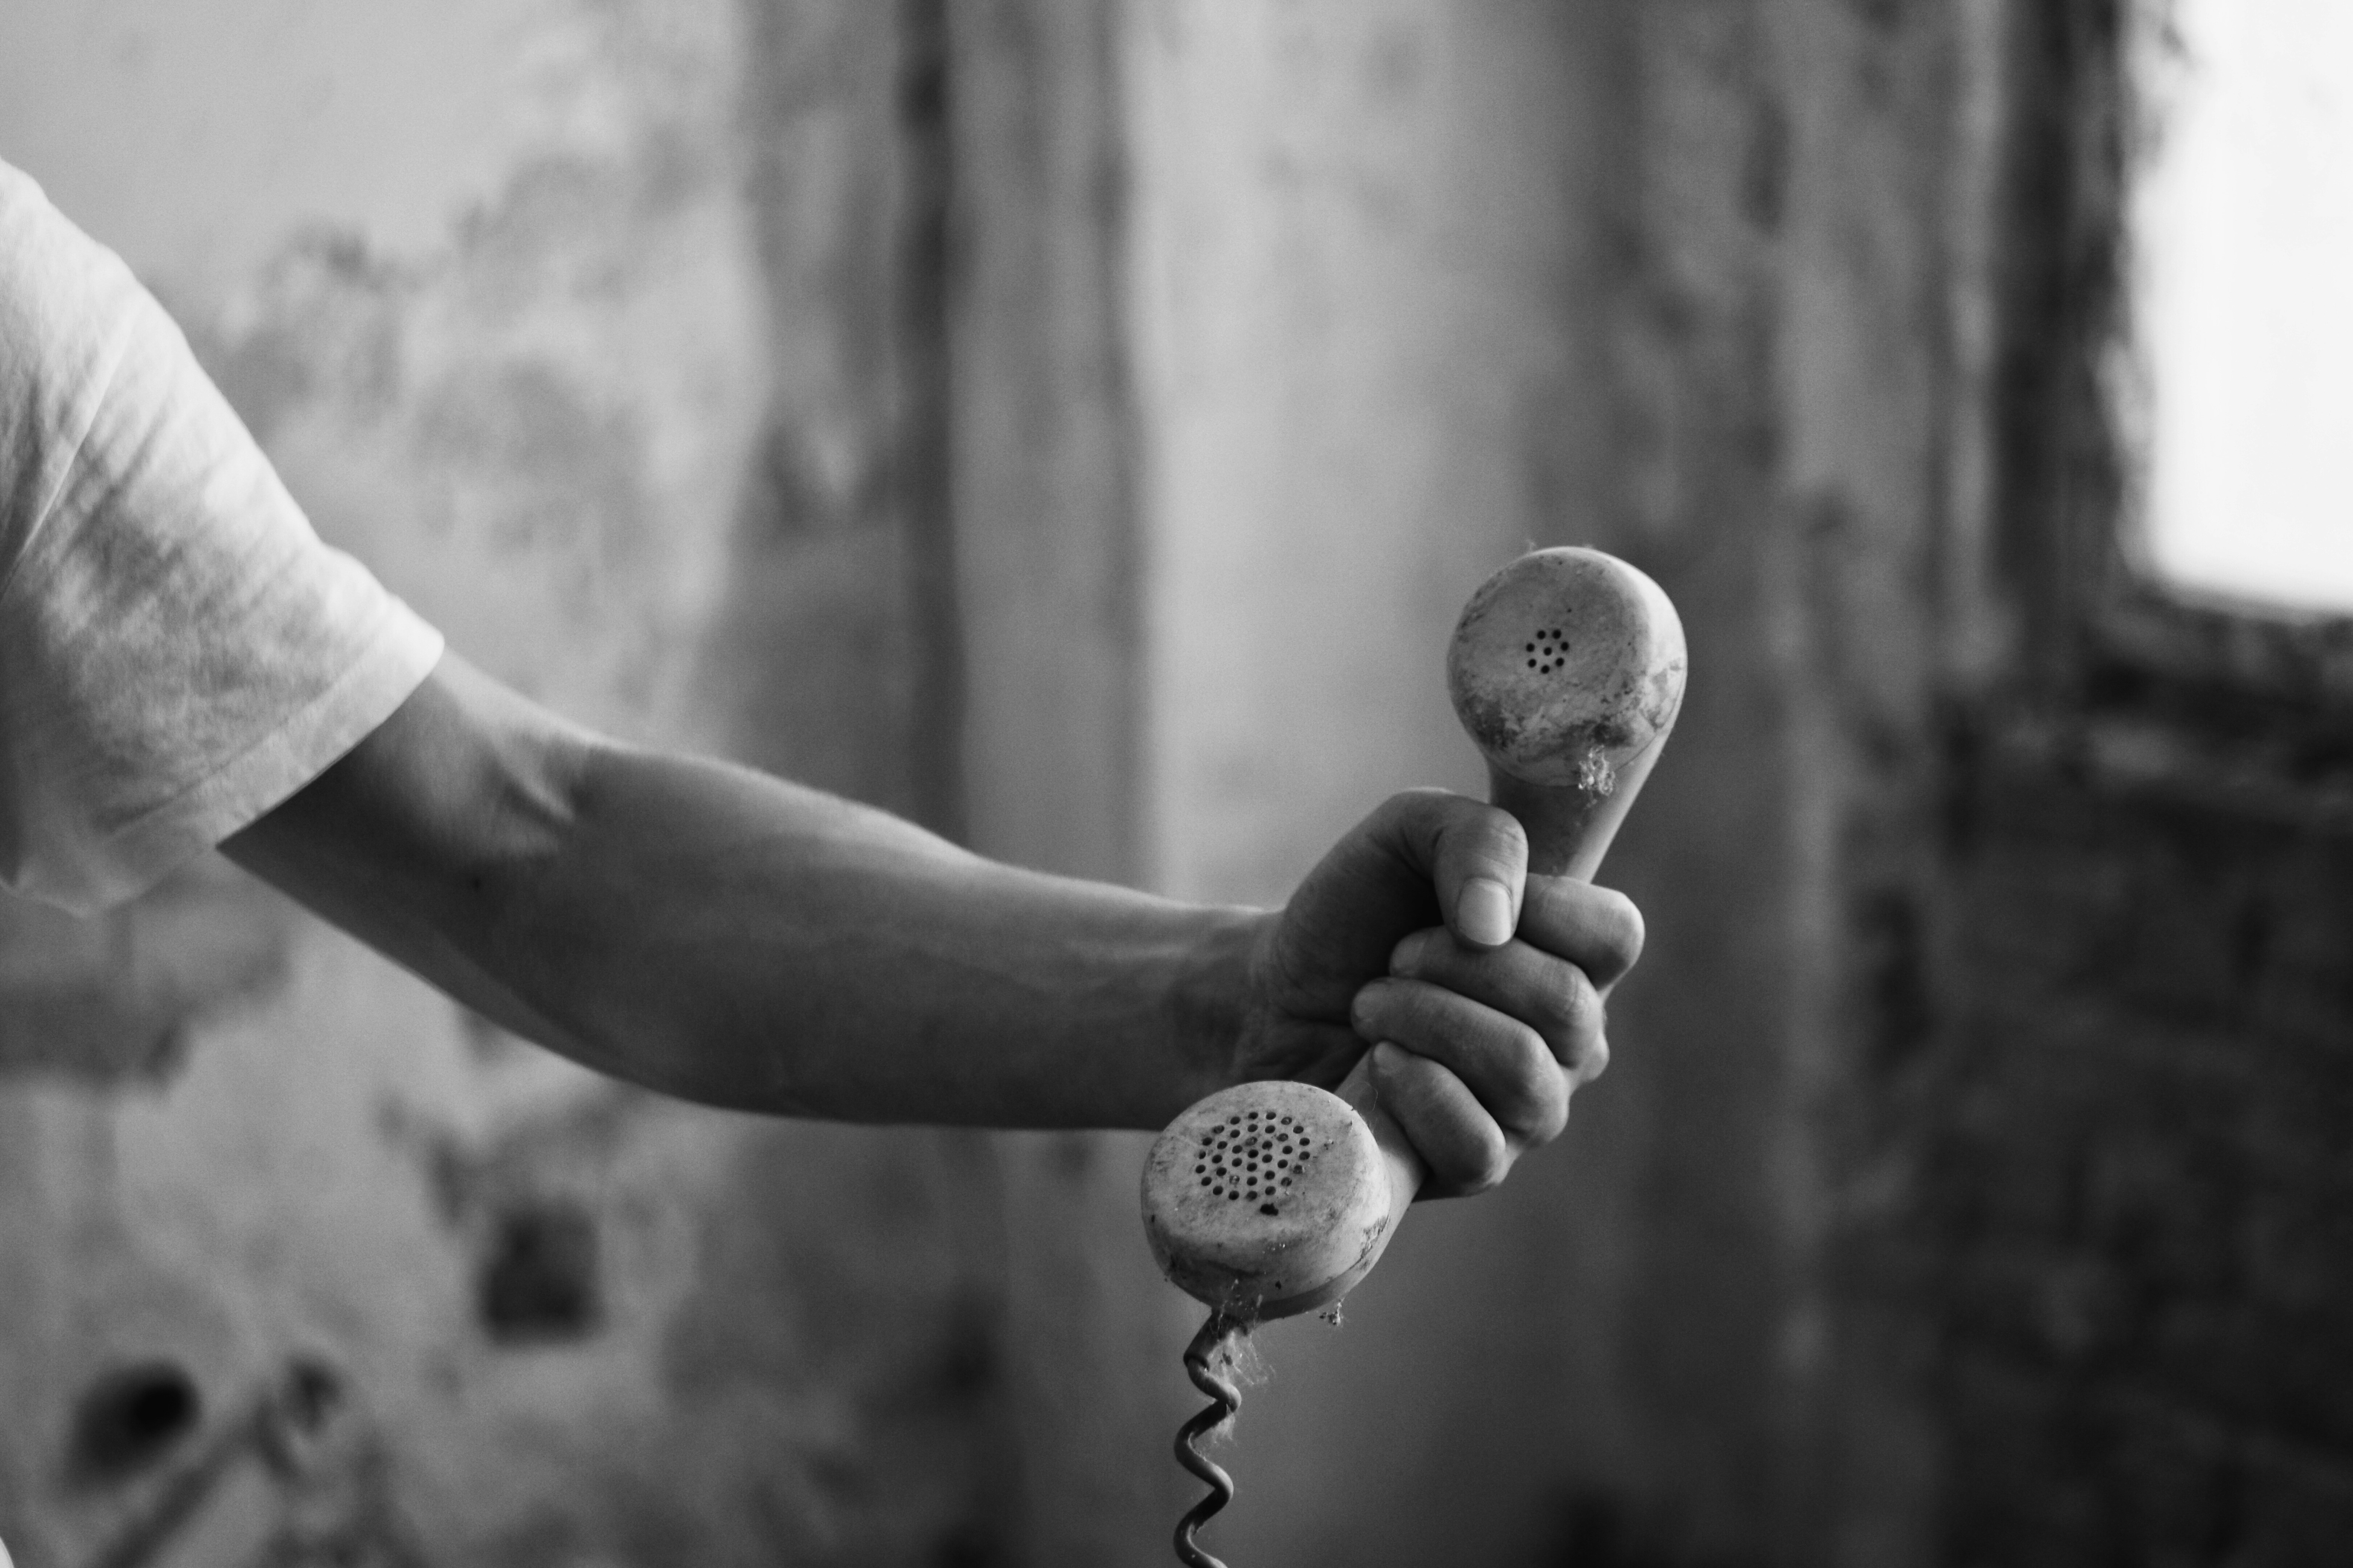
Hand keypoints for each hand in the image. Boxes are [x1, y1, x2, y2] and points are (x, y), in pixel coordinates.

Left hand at [1232, 789, 1643, 1196]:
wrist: (1271, 996)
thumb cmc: (1354, 915)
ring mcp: (1531, 1110)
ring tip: (1370, 1005)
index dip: (1543, 907)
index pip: (1617, 935)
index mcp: (1573, 957)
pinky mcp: (1477, 1167)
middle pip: (1564, 1001)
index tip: (1462, 903)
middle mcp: (1570, 1039)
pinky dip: (1415, 1090)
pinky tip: (1377, 1065)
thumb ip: (1475, 838)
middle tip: (1394, 957)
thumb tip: (1494, 924)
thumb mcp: (1407, 834)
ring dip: (1423, 1018)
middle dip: (1455, 963)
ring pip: (1521, 1069)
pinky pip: (1478, 1143)